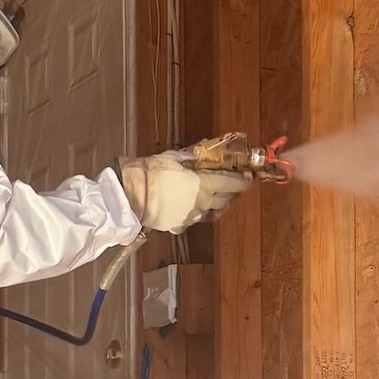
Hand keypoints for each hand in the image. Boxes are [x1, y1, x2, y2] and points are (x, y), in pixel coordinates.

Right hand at [117, 150, 248, 233]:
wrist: (130, 196)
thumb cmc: (151, 173)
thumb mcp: (174, 157)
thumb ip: (191, 157)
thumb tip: (200, 153)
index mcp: (205, 184)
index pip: (233, 183)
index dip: (243, 180)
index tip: (248, 176)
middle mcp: (203, 202)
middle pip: (226, 199)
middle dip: (232, 191)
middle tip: (232, 184)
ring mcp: (192, 216)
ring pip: (212, 211)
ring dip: (217, 203)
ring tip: (215, 197)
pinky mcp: (179, 225)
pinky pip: (194, 219)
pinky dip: (196, 212)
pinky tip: (192, 206)